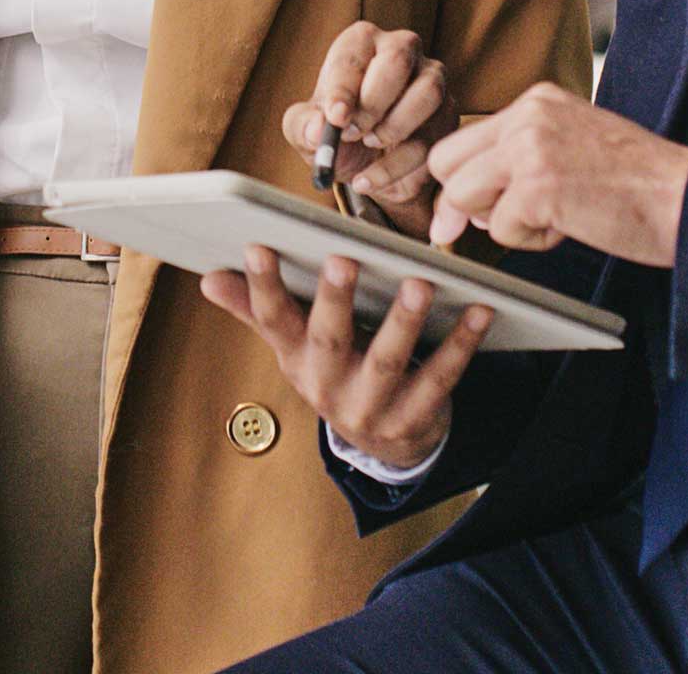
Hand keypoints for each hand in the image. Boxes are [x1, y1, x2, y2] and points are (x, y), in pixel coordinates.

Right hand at [200, 247, 490, 470]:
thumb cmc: (336, 368)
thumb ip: (257, 307)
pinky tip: (478, 309)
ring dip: (404, 322)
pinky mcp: (413, 420)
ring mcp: (370, 408)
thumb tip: (209, 278)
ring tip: (420, 283)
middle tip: (343, 259)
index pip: (273, 320)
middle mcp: (327, 387)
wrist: (385, 441)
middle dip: (334, 301)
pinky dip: (461, 345)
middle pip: (328, 340)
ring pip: (387, 363)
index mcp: (296, 359)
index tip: (258, 246)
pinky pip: (439, 380)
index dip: (262, 286)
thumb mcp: (295, 344)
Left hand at [282, 21, 456, 234]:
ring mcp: (432, 80)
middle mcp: (402, 49)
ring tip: (369, 146)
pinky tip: (370, 178)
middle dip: (373, 102)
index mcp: (361, 42)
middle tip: (352, 133)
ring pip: (428, 93)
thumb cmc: (337, 131)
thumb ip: (304, 126)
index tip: (336, 117)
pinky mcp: (448, 115)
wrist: (368, 164)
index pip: (356, 53)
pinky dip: (397, 166)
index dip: (344, 86)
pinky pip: (432, 138)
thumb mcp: (307, 130)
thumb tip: (319, 129)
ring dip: (394, 128)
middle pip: (399, 58)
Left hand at [425, 82, 687, 265]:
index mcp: (537, 101)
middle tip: (508, 221)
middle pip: (446, 164)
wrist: (685, 197)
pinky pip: (500, 230)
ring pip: (463, 197)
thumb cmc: (637, 184)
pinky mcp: (539, 185)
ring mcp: (531, 147)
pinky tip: (571, 226)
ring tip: (554, 218)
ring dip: (502, 222)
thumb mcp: (572, 146)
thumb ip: (520, 160)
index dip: (463, 183)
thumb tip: (460, 208)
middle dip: (464, 203)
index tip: (474, 212)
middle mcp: (528, 115)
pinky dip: (532, 242)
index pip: (464, 140)